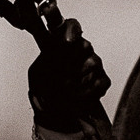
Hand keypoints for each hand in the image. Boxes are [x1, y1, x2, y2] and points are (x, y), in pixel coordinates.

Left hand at [27, 14, 109, 135]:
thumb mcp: (37, 72)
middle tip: (58, 76)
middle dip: (70, 62)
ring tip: (64, 89)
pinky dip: (85, 92)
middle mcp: (81, 51)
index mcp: (62, 44)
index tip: (67, 41)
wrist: (52, 113)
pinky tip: (76, 96)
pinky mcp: (102, 81)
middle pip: (85, 45)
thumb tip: (60, 55)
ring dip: (75, 79)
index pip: (71, 26)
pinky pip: (99, 82)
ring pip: (92, 63)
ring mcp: (94, 64)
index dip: (71, 30)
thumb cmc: (44, 90)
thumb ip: (47, 60)